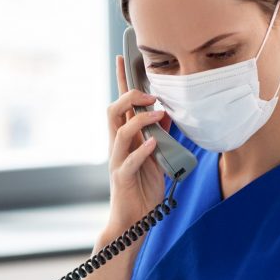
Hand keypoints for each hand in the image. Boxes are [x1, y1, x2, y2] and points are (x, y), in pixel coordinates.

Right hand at [106, 55, 171, 231]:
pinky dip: (142, 150)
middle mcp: (117, 146)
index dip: (121, 81)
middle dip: (130, 97)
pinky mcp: (122, 179)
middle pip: (113, 110)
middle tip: (151, 96)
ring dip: (140, 120)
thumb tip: (166, 114)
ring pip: (119, 131)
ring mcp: (118, 162)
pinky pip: (129, 160)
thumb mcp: (156, 159)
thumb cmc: (143, 190)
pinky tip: (154, 145)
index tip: (123, 57)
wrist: (133, 222)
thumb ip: (158, 137)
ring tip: (158, 116)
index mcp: (125, 139)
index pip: (120, 104)